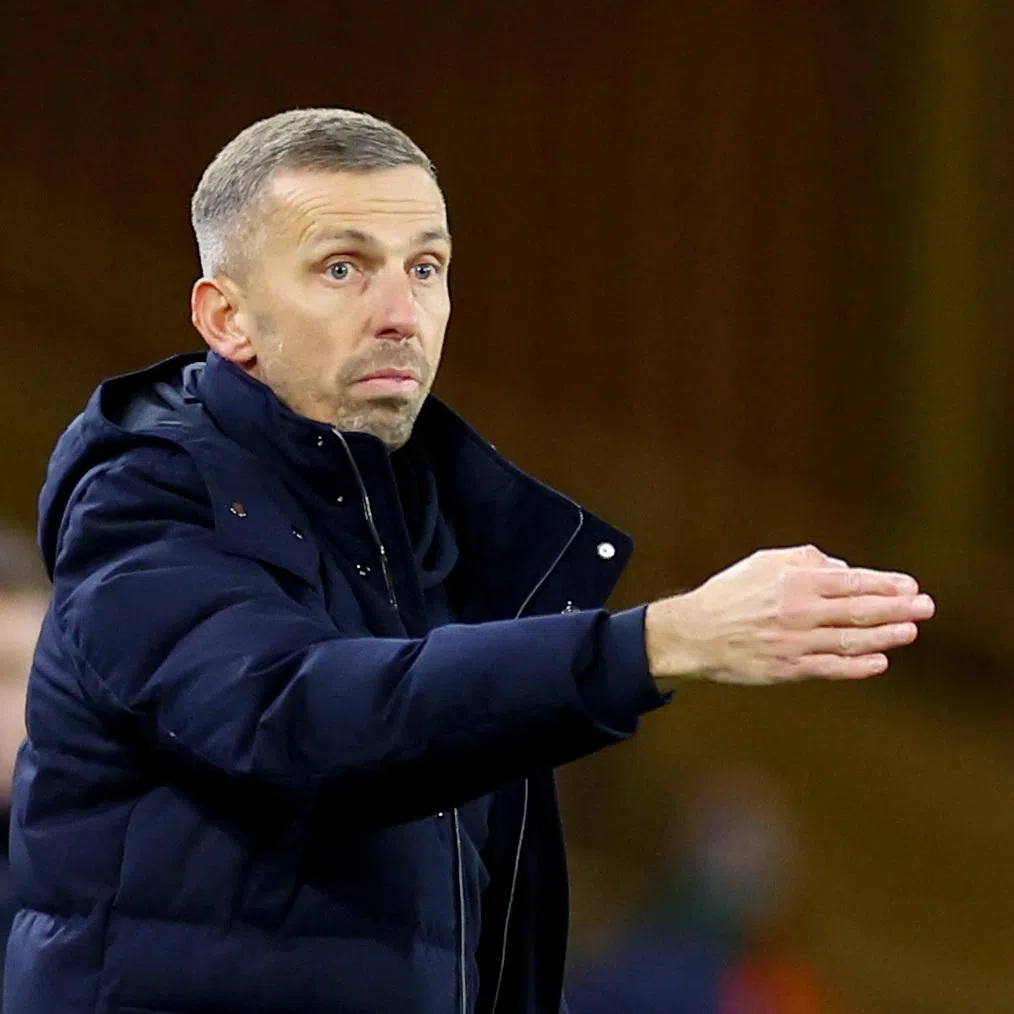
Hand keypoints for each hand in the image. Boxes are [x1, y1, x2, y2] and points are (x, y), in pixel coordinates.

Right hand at [644, 545, 934, 684]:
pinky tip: (880, 662)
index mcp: (794, 582)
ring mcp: (795, 643)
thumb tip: (843, 569)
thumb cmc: (729, 594)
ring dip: (886, 636)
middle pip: (860, 611)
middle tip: (925, 607)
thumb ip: (804, 559)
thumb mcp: (762, 562)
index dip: (885, 583)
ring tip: (910, 632)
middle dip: (898, 608)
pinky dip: (858, 667)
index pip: (852, 582)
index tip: (910, 585)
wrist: (695, 634)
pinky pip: (831, 668)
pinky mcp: (788, 669)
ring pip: (851, 641)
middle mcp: (799, 612)